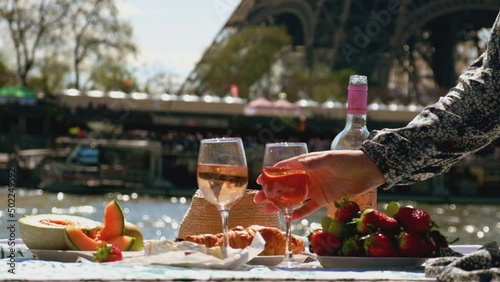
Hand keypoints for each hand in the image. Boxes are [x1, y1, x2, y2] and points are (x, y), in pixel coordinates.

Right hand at [254, 150, 385, 219]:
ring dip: (280, 203)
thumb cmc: (348, 159)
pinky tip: (288, 218)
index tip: (259, 180)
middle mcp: (308, 176)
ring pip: (293, 197)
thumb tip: (298, 164)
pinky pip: (309, 208)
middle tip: (258, 198)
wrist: (368, 170)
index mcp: (307, 163)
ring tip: (267, 209)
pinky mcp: (323, 199)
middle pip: (285, 184)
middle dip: (271, 191)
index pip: (285, 168)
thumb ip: (314, 162)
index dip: (272, 174)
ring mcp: (314, 188)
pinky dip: (299, 213)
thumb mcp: (330, 159)